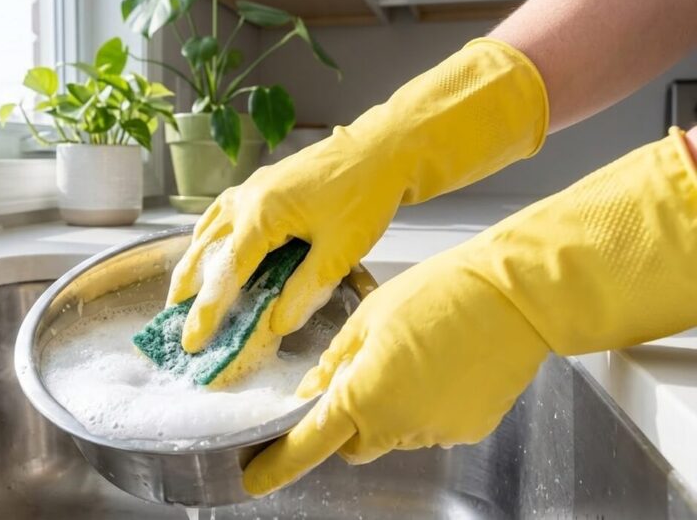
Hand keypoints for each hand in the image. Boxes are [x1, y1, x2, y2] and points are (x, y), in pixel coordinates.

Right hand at [168, 38, 547, 352]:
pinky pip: (223, 212)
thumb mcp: (338, 253)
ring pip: (209, 229)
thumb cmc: (365, 196)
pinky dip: (210, 235)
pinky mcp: (264, 183)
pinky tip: (210, 245)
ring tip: (184, 290)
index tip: (193, 341)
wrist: (383, 149)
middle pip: (204, 249)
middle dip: (188, 288)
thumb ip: (304, 291)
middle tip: (175, 321)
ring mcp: (252, 187)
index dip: (207, 311)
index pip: (225, 273)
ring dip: (195, 261)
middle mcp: (247, 199)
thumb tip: (276, 325)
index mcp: (261, 216)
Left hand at [243, 128, 696, 495]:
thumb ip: (336, 361)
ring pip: (392, 433)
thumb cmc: (440, 293)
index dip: (277, 464)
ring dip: (388, 408)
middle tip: (356, 373)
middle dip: (343, 420)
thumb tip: (314, 390)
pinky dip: (423, 406)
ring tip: (410, 356)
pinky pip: (429, 426)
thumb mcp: (370, 315)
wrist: (515, 296)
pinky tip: (439, 367)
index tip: (254, 476)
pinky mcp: (468, 430)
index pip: (308, 444)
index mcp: (363, 397)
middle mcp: (398, 426)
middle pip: (352, 442)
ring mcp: (436, 433)